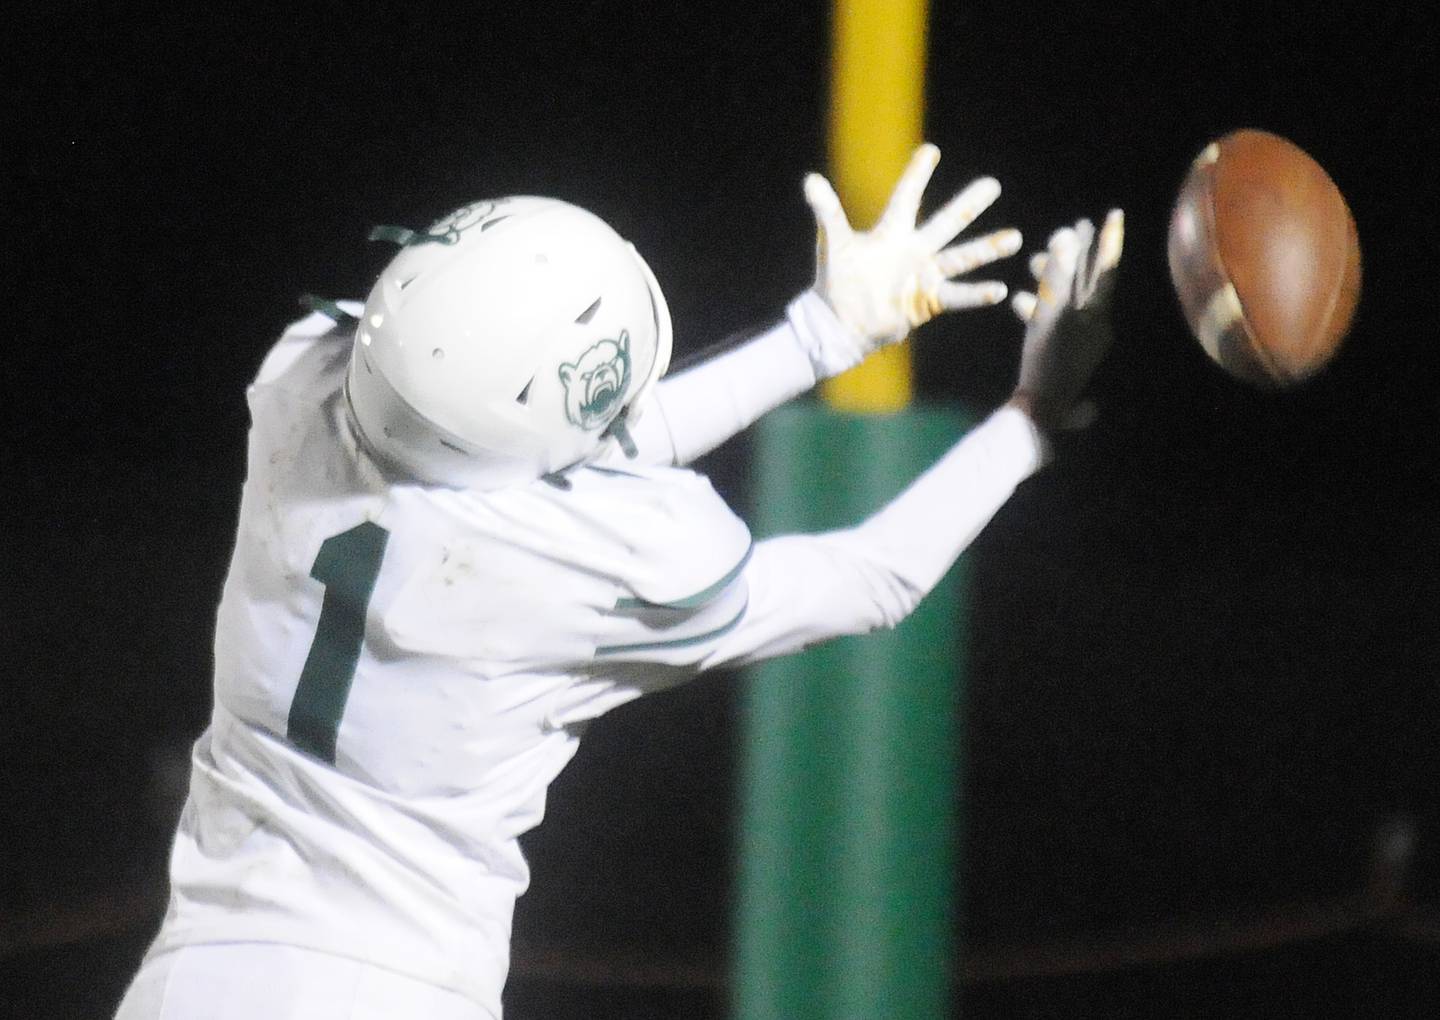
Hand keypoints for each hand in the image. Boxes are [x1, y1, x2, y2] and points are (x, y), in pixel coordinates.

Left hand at [803, 143, 1021, 375]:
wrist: (840, 324)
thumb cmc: (835, 283)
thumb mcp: (834, 244)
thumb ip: (827, 212)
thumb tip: (810, 181)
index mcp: (891, 233)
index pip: (907, 198)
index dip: (917, 175)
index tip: (931, 150)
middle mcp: (912, 251)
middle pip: (946, 222)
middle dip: (969, 204)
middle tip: (992, 184)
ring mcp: (923, 276)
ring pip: (962, 257)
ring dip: (987, 248)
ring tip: (1015, 237)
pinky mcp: (928, 301)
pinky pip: (958, 295)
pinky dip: (977, 295)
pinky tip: (1000, 289)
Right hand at [1009, 209, 1123, 432]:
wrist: (1040, 413)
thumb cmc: (1047, 364)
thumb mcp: (1050, 314)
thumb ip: (1058, 275)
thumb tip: (1066, 235)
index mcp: (1097, 316)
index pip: (1105, 270)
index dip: (1108, 240)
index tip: (1113, 212)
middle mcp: (1094, 326)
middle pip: (1087, 282)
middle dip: (1076, 255)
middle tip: (1073, 227)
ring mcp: (1079, 340)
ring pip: (1069, 299)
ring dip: (1053, 279)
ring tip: (1033, 262)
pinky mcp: (1061, 353)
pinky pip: (1054, 319)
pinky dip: (1040, 305)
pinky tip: (1018, 300)